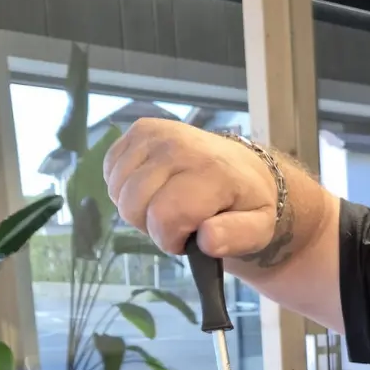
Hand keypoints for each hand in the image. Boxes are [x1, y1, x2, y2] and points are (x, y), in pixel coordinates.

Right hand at [103, 117, 276, 257]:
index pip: (164, 217)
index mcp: (210, 172)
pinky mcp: (140, 129)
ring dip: (137, 209)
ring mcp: (156, 134)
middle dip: (151, 227)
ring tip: (166, 206)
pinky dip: (126, 188)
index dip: (169, 240)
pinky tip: (153, 190)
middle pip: (133, 205)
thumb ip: (237, 238)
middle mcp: (178, 146)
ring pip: (118, 190)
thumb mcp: (258, 229)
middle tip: (177, 224)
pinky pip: (111, 171)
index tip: (187, 240)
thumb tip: (207, 240)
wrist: (244, 168)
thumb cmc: (248, 203)